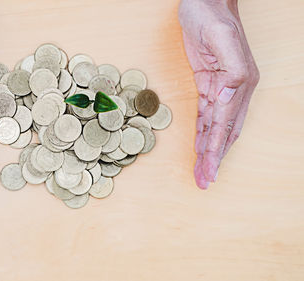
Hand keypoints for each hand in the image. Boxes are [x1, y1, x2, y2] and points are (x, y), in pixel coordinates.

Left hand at [179, 0, 259, 188]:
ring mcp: (222, 87)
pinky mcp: (209, 84)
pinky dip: (202, 132)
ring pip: (215, 127)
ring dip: (208, 151)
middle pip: (223, 132)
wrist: (206, 0)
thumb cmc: (211, 15)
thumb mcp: (221, 39)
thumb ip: (230, 70)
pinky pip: (206, 114)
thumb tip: (227, 99)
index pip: (224, 125)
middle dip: (213, 159)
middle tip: (204, 181)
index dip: (215, 151)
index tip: (208, 172)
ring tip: (202, 172)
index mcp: (240, 83)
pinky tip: (199, 146)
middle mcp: (234, 89)